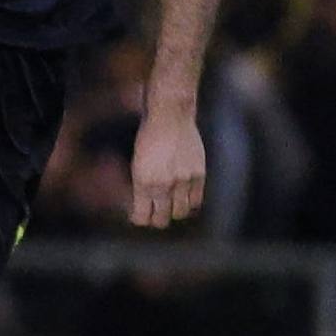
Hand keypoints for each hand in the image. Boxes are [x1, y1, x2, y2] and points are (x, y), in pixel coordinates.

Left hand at [128, 108, 205, 228]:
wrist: (170, 116)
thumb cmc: (148, 137)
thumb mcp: (136, 163)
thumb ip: (141, 185)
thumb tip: (144, 205)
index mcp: (143, 182)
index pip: (142, 217)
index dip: (140, 219)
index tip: (139, 215)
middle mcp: (163, 184)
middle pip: (161, 220)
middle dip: (156, 219)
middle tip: (154, 214)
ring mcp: (183, 180)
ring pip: (180, 213)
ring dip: (174, 213)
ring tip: (170, 207)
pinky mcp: (199, 175)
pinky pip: (197, 202)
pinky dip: (190, 204)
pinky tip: (184, 199)